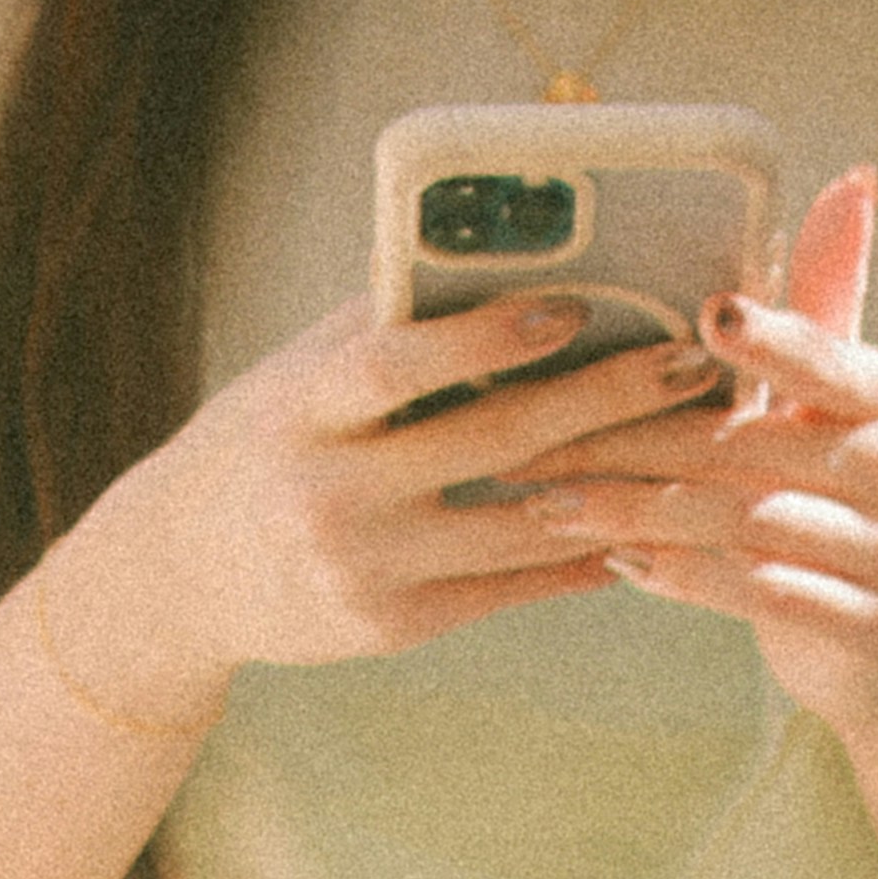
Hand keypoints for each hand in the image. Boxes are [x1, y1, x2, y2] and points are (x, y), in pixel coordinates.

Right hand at [13, 282, 734, 724]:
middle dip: (604, 399)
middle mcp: (329, 492)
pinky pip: (511, 587)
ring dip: (622, 485)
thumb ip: (386, 325)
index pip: (398, 364)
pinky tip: (646, 525)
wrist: (179, 575)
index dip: (487, 335)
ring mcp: (363, 567)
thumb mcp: (297, 376)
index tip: (574, 304)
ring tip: (698, 446)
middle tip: (687, 362)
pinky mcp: (392, 625)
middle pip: (491, 441)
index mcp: (304, 410)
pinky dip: (583, 555)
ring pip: (522, 524)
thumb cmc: (262, 442)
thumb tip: (507, 253)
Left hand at [563, 164, 877, 740]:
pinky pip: (755, 591)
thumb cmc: (824, 491)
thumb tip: (848, 179)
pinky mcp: (866, 627)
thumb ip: (821, 300)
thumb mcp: (829, 400)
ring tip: (549, 503)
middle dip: (633, 443)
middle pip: (751, 447)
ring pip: (742, 521)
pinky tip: (616, 559)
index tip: (708, 316)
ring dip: (635, 510)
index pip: (827, 361)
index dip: (772, 340)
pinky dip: (679, 573)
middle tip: (530, 442)